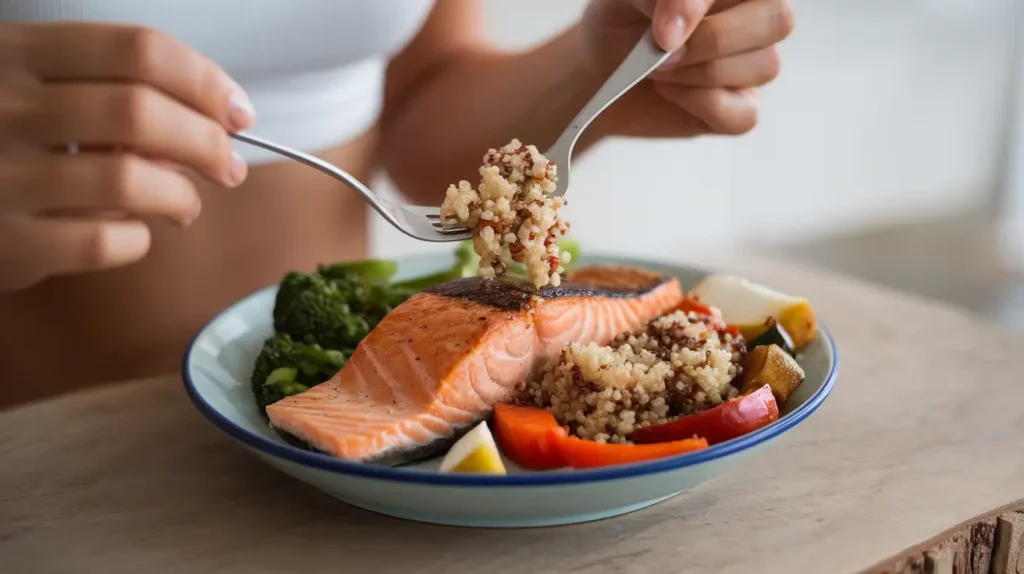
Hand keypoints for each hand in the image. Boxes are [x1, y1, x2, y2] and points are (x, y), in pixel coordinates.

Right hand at [0, 23, 254, 290]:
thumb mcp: (31, 91)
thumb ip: (108, 95)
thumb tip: (209, 127)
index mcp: (15, 52)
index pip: (137, 50)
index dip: (204, 82)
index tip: (236, 112)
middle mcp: (3, 106)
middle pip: (140, 113)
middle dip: (207, 143)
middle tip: (229, 168)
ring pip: (129, 179)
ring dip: (180, 196)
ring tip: (185, 206)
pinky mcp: (7, 242)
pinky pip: (104, 241)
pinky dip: (138, 240)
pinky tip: (134, 234)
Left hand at [581, 0, 794, 137]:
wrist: (603, 67)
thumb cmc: (624, 21)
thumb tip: (675, 32)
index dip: (704, 7)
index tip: (663, 32)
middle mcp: (754, 17)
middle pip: (778, 20)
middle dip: (714, 40)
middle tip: (663, 51)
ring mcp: (752, 64)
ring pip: (765, 67)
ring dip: (700, 73)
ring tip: (659, 70)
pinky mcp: (740, 107)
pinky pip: (745, 114)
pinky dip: (703, 105)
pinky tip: (672, 92)